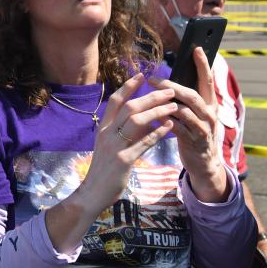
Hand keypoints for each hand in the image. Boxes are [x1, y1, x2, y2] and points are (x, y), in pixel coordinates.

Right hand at [77, 73, 177, 210]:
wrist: (93, 192)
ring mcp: (114, 146)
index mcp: (102, 128)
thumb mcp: (108, 146)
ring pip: (136, 120)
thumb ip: (122, 132)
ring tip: (173, 106)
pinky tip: (170, 127)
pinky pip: (144, 142)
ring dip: (157, 110)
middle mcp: (107, 133)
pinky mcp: (123, 160)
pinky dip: (158, 132)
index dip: (128, 87)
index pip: (114, 101)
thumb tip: (143, 119)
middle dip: (150, 96)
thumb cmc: (103, 170)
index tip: (142, 75)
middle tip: (169, 90)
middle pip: (129, 107)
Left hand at [149, 48, 226, 201]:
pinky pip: (178, 128)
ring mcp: (203, 129)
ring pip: (186, 111)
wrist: (203, 163)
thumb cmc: (193, 132)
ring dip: (167, 103)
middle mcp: (209, 114)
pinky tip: (154, 116)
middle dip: (172, 86)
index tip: (196, 48)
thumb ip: (185, 99)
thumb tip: (169, 81)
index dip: (203, 65)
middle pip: (192, 95)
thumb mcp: (194, 114)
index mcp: (210, 104)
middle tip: (153, 79)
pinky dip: (165, 121)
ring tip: (151, 95)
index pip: (207, 81)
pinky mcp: (194, 142)